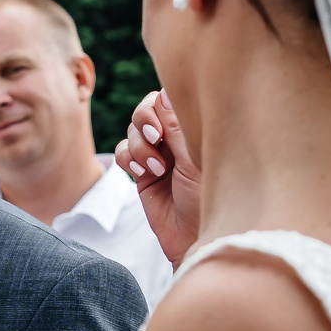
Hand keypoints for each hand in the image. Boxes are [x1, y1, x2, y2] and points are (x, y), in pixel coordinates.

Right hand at [112, 90, 199, 264]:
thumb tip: (164, 92)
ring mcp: (158, 154)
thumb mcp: (195, 158)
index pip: (169, 98)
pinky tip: (144, 174)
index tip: (163, 125)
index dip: (159, 105)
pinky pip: (123, 153)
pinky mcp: (141, 173)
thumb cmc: (208, 198)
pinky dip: (128, 159)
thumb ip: (178, 126)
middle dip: (144, 121)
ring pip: (132, 131)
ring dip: (139, 147)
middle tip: (155, 139)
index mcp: (195, 127)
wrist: (195, 237)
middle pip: (146, 108)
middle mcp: (176, 137)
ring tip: (157, 169)